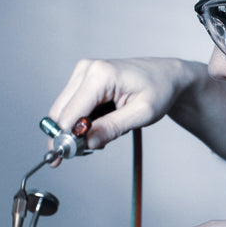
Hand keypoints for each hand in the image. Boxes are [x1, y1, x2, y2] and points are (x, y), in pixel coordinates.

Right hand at [47, 57, 199, 149]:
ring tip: (101, 136)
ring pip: (62, 111)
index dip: (67, 138)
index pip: (70, 113)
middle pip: (60, 113)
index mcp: (100, 75)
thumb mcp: (142, 114)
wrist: (166, 75)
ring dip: (75, 130)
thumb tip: (87, 143)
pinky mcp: (82, 79)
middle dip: (69, 136)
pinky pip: (71, 107)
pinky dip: (79, 122)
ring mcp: (82, 72)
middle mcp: (86, 69)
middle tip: (87, 152)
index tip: (71, 156)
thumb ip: (112, 128)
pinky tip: (98, 126)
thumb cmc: (159, 90)